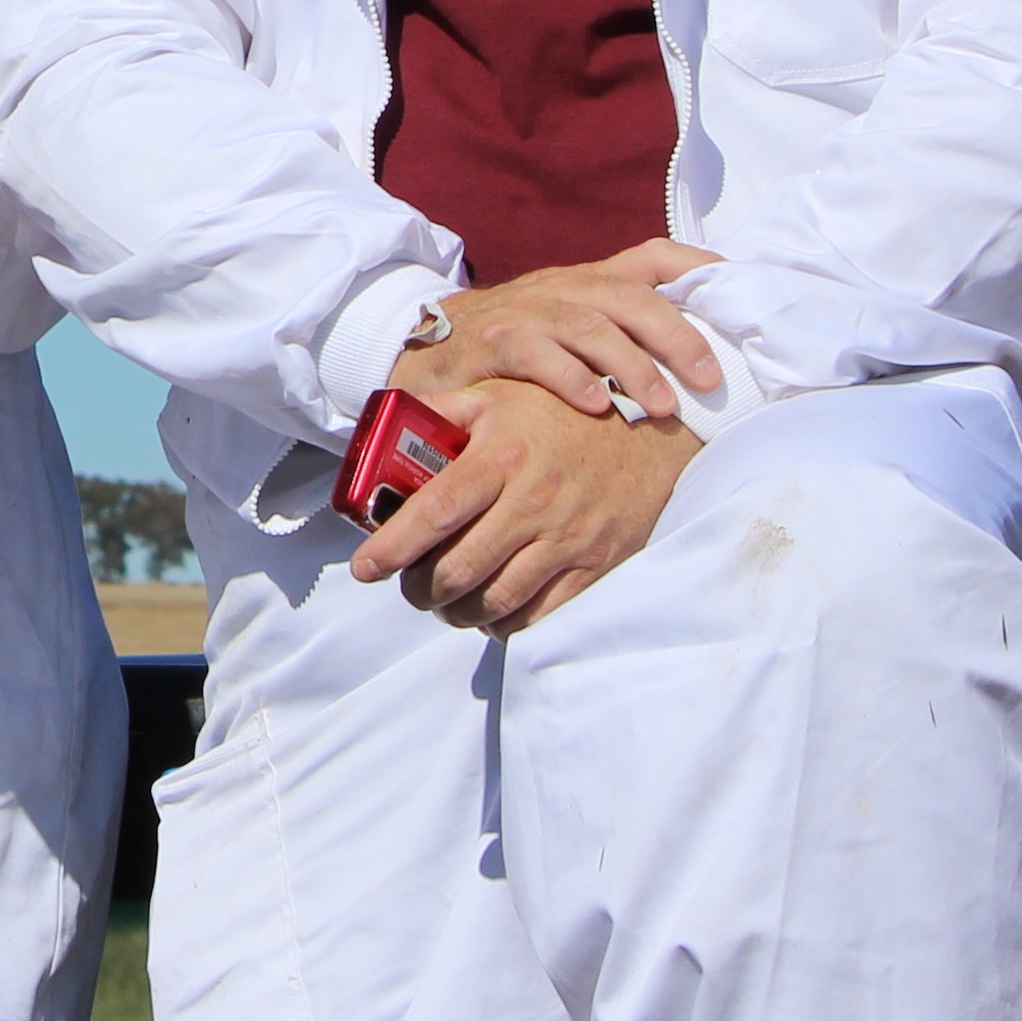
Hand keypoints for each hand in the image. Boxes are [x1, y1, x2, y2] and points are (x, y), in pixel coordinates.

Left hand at [348, 373, 698, 633]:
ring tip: (445, 602)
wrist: (656, 429)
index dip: (392, 547)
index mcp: (503, 455)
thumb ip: (445, 411)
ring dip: (457, 612)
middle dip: (420, 590)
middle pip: (457, 570)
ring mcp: (568, 539)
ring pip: (494, 601)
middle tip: (409, 587)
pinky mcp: (596, 566)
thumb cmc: (566, 412)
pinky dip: (505, 624)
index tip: (365, 568)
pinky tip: (490, 613)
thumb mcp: (503, 396)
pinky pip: (540, 615)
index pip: (434, 512)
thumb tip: (386, 423)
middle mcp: (533, 501)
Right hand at [384, 240, 725, 425]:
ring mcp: (524, 311)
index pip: (652, 256)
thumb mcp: (567, 334)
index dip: (698, 268)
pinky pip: (535, 352)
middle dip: (677, 336)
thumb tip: (696, 363)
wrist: (421, 351)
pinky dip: (570, 378)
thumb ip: (619, 339)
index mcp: (588, 281)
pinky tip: (597, 405)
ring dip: (633, 365)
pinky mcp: (490, 342)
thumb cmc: (511, 352)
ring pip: (590, 325)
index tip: (740, 287)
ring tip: (660, 406)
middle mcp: (561, 288)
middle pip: (631, 296)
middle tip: (710, 379)